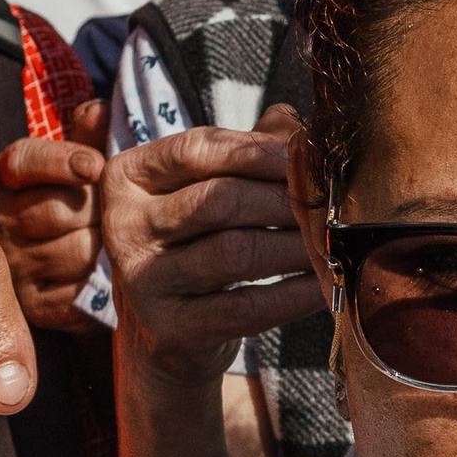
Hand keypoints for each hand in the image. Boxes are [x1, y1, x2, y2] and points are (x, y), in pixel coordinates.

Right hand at [0, 97, 109, 333]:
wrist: (62, 277)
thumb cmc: (74, 208)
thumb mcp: (76, 169)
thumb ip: (88, 138)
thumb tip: (101, 108)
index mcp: (7, 179)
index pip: (23, 161)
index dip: (60, 160)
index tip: (95, 165)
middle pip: (59, 209)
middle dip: (98, 209)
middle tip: (120, 213)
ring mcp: (13, 268)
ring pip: (76, 252)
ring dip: (107, 248)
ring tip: (117, 246)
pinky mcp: (35, 308)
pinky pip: (79, 295)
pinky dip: (103, 286)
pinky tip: (112, 279)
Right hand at [103, 103, 325, 390]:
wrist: (163, 335)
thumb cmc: (192, 246)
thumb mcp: (203, 191)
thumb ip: (243, 153)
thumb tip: (292, 121)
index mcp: (129, 177)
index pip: (195, 149)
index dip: (256, 150)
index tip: (304, 157)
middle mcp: (125, 226)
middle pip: (219, 201)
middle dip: (285, 201)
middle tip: (328, 206)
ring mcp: (143, 281)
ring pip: (235, 253)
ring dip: (296, 246)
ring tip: (331, 241)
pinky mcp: (171, 329)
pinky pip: (246, 307)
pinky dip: (292, 294)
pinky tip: (320, 283)